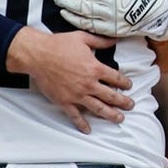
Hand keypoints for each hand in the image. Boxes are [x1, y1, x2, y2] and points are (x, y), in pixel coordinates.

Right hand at [7, 27, 133, 133]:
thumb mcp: (82, 38)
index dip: (125, 83)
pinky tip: (88, 129)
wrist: (37, 55)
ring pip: (99, 108)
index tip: (128, 86)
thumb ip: (100, 41)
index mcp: (95, 68)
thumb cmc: (58, 45)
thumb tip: (114, 39)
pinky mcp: (65, 101)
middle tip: (130, 105)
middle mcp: (89, 84)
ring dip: (111, 115)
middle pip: (111, 96)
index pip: (116, 78)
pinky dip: (82, 124)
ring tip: (119, 118)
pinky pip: (76, 116)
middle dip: (123, 102)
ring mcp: (77, 94)